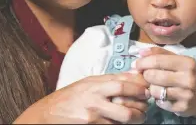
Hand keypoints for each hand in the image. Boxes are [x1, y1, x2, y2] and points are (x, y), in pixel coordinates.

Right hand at [13, 73, 149, 123]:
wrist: (47, 115)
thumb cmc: (68, 97)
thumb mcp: (86, 83)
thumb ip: (108, 80)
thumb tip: (132, 75)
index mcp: (94, 84)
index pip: (123, 84)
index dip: (139, 87)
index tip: (147, 89)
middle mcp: (95, 99)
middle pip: (127, 102)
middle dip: (141, 105)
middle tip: (146, 105)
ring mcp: (94, 116)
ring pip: (124, 118)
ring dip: (136, 118)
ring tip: (139, 116)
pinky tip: (123, 123)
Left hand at [133, 47, 195, 117]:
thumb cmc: (190, 74)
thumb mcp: (179, 60)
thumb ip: (160, 53)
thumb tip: (140, 52)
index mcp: (187, 63)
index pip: (157, 60)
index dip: (143, 62)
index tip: (137, 64)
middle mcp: (188, 78)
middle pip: (153, 76)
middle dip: (145, 75)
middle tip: (146, 75)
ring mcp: (186, 95)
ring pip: (154, 91)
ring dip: (151, 88)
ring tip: (156, 85)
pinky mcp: (182, 108)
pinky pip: (160, 102)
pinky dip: (158, 99)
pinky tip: (163, 95)